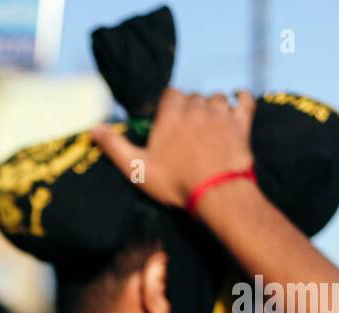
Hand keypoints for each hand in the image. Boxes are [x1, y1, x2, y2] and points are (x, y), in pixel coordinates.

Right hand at [91, 88, 255, 207]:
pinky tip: (237, 100)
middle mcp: (196, 108)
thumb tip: (93, 129)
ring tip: (206, 122)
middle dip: (188, 107)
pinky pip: (244, 100)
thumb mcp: (137, 168)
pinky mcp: (241, 124)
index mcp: (171, 115)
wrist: (217, 192)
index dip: (166, 104)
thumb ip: (115, 146)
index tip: (164, 118)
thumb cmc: (174, 181)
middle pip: (192, 96)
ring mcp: (221, 114)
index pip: (169, 94)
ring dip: (210, 106)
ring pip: (215, 98)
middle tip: (184, 128)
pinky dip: (241, 97)